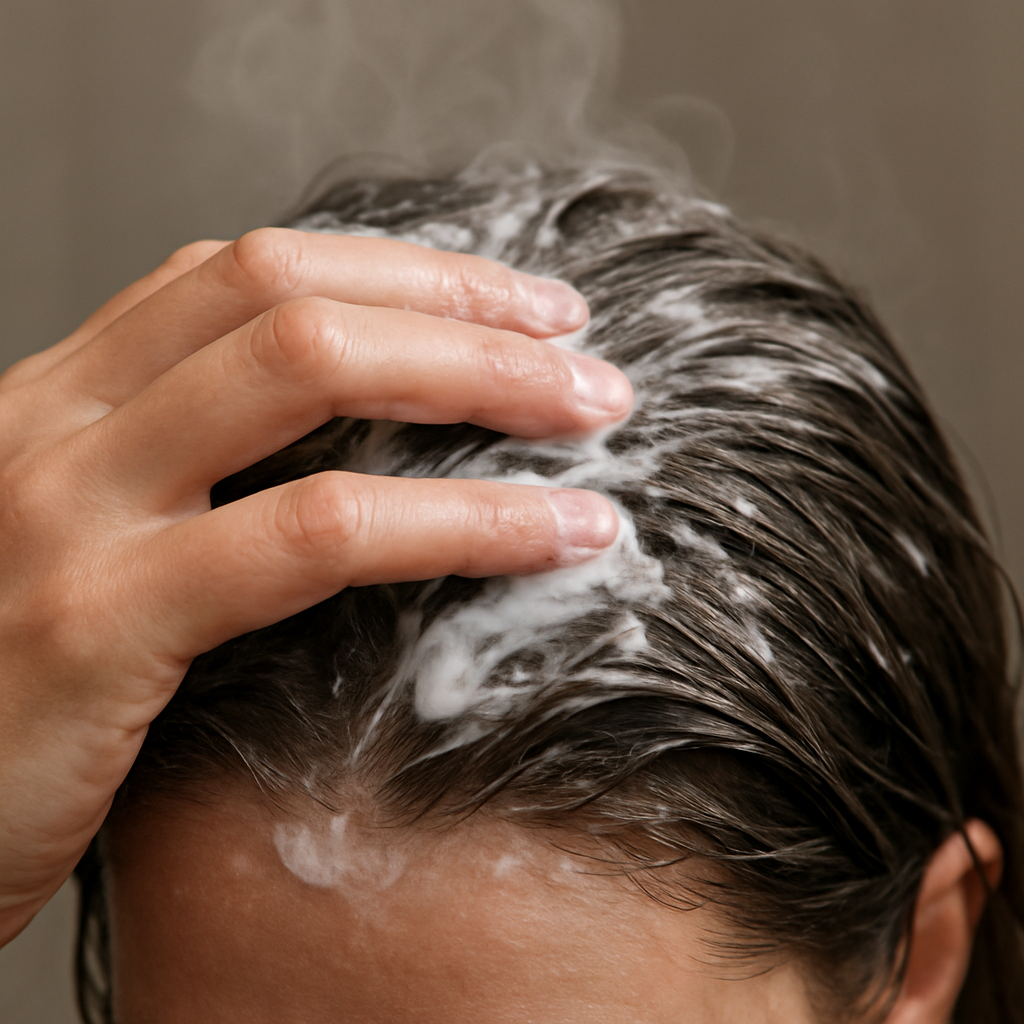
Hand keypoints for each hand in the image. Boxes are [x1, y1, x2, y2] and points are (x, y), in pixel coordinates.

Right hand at [0, 229, 630, 944]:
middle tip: (579, 346)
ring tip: (593, 414)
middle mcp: (57, 424)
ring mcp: (67, 512)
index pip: (244, 271)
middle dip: (458, 307)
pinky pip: (316, 535)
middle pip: (291, 295)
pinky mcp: (96, 625)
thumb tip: (355, 456)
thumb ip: (188, 485)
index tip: (512, 304)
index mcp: (62, 398)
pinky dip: (460, 521)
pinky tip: (554, 532)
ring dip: (481, 383)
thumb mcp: (87, 551)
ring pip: (308, 375)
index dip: (399, 271)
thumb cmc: (2, 694)